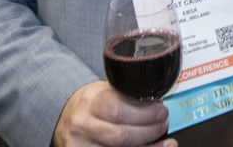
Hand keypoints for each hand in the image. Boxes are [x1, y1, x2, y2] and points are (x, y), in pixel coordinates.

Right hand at [52, 81, 172, 146]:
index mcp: (90, 102)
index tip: (161, 111)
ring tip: (165, 140)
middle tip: (163, 123)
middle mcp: (82, 126)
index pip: (118, 110)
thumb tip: (156, 103)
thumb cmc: (92, 105)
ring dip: (149, 146)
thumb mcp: (104, 90)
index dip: (145, 113)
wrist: (67, 120)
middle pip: (121, 136)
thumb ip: (126, 95)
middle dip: (149, 131)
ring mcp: (81, 146)